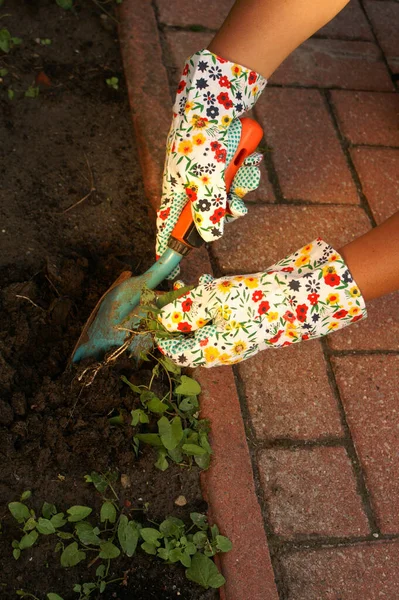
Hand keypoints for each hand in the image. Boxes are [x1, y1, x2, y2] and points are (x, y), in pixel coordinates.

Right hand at [155, 49, 266, 271]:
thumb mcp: (206, 184)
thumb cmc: (203, 142)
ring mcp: (206, 171)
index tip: (164, 264)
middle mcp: (188, 183)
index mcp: (174, 190)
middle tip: (235, 205)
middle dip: (225, 211)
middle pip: (205, 214)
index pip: (166, 225)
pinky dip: (245, 170)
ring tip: (245, 170)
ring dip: (240, 186)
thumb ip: (208, 214)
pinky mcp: (222, 159)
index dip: (166, 245)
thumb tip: (212, 237)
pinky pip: (236, 177)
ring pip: (226, 196)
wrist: (217, 98)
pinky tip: (251, 158)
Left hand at [156, 239, 366, 367]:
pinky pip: (219, 321)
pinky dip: (210, 306)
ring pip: (204, 328)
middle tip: (170, 294)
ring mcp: (235, 340)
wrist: (299, 300)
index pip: (176, 354)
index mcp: (212, 351)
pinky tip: (211, 286)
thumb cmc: (255, 300)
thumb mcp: (213, 299)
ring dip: (193, 308)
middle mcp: (222, 351)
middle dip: (176, 317)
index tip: (151, 316)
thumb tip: (162, 319)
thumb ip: (185, 311)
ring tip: (190, 285)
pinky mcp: (245, 328)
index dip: (160, 336)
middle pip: (189, 340)